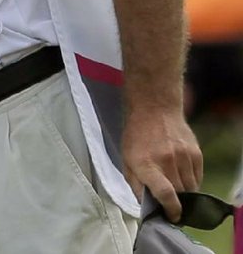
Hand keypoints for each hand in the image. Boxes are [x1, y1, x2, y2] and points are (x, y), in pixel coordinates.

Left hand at [122, 107, 202, 221]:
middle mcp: (166, 160)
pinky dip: (192, 181)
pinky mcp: (196, 152)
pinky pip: (198, 177)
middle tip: (170, 200)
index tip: (171, 216)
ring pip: (191, 188)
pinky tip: (182, 174)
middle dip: (176, 202)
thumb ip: (136, 184)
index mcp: (146, 164)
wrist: (154, 107)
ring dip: (184, 192)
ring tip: (175, 185)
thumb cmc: (136, 135)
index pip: (165, 194)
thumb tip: (147, 205)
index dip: (170, 209)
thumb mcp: (127, 159)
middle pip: (180, 194)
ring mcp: (183, 155)